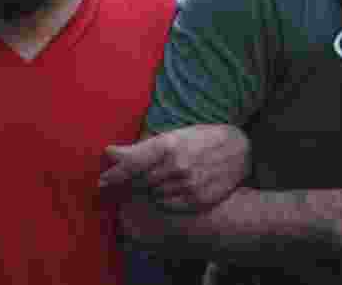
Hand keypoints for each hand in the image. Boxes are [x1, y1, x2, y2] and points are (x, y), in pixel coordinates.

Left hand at [101, 124, 249, 212]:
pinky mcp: (198, 200)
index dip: (114, 175)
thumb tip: (110, 152)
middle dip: (126, 184)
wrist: (240, 149)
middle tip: (114, 186)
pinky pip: (168, 206)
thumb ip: (142, 147)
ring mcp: (188, 185)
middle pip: (139, 182)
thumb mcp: (173, 135)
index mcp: (168, 145)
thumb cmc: (202, 138)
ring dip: (144, 193)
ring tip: (144, 186)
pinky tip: (163, 193)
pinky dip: (161, 201)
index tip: (102, 181)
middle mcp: (177, 166)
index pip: (132, 164)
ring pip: (152, 196)